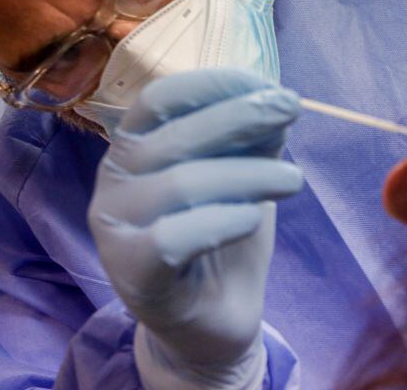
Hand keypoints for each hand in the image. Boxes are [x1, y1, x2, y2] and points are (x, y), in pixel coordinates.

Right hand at [87, 68, 302, 389]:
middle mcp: (113, 180)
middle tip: (291, 109)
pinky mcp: (131, 273)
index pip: (160, 99)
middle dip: (240, 116)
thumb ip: (248, 137)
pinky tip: (252, 219)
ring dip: (248, 174)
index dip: (212, 83)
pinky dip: (221, 221)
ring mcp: (115, 229)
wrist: (209, 324)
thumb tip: (274, 94)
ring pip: (182, 184)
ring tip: (293, 179)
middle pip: (175, 136)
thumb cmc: (220, 238)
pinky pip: (175, 238)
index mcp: (133, 147)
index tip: (265, 81)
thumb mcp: (240, 176)